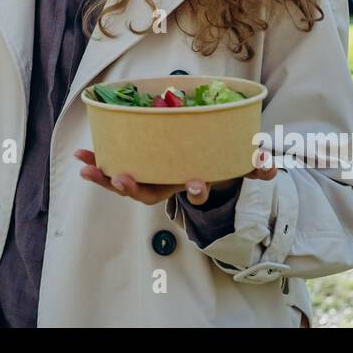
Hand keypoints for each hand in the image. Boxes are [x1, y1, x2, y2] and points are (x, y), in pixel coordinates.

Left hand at [74, 148, 277, 205]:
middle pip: (150, 194)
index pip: (195, 192)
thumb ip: (257, 164)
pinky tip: (82, 158)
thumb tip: (270, 165)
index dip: (196, 191)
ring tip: (86, 169)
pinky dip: (98, 166)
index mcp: (193, 180)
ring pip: (127, 185)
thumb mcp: (241, 162)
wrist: (201, 160)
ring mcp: (150, 178)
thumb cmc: (220, 160)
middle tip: (122, 180)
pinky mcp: (135, 167)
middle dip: (135, 189)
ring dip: (105, 179)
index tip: (197, 184)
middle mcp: (168, 184)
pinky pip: (114, 170)